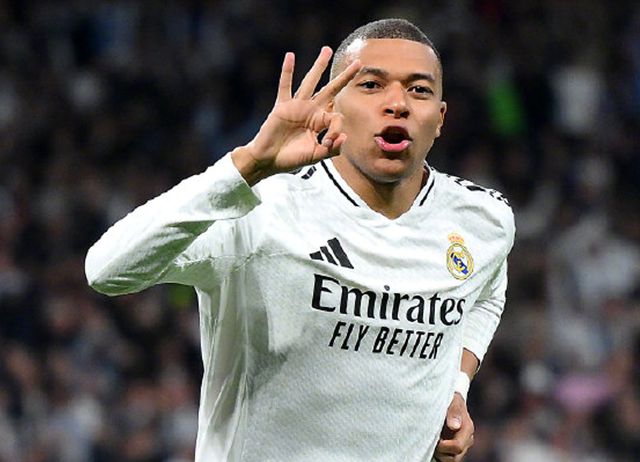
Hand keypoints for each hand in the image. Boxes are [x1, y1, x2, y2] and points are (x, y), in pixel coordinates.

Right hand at [232, 46, 360, 184]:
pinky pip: (285, 87)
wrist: (269, 161)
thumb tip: (344, 137)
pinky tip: (290, 56)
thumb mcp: (316, 156)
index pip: (336, 117)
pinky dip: (287, 72)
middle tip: (359, 62)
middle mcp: (310, 111)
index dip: (336, 129)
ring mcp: (296, 106)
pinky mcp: (282, 106)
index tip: (328, 142)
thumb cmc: (291, 159)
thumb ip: (332, 149)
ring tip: (327, 50)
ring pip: (310, 82)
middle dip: (345, 77)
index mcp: (319, 122)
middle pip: (331, 90)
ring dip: (319, 66)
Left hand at [433, 393, 474, 461]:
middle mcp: (467, 439)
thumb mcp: (452, 399)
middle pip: (455, 457)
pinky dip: (440, 454)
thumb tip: (454, 426)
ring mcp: (462, 445)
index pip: (457, 447)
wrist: (448, 400)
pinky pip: (448, 458)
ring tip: (433, 442)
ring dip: (441, 454)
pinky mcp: (454, 449)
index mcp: (467, 428)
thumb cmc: (449, 398)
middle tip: (431, 441)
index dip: (443, 446)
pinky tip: (434, 444)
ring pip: (451, 460)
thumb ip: (453, 410)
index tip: (434, 438)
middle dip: (441, 452)